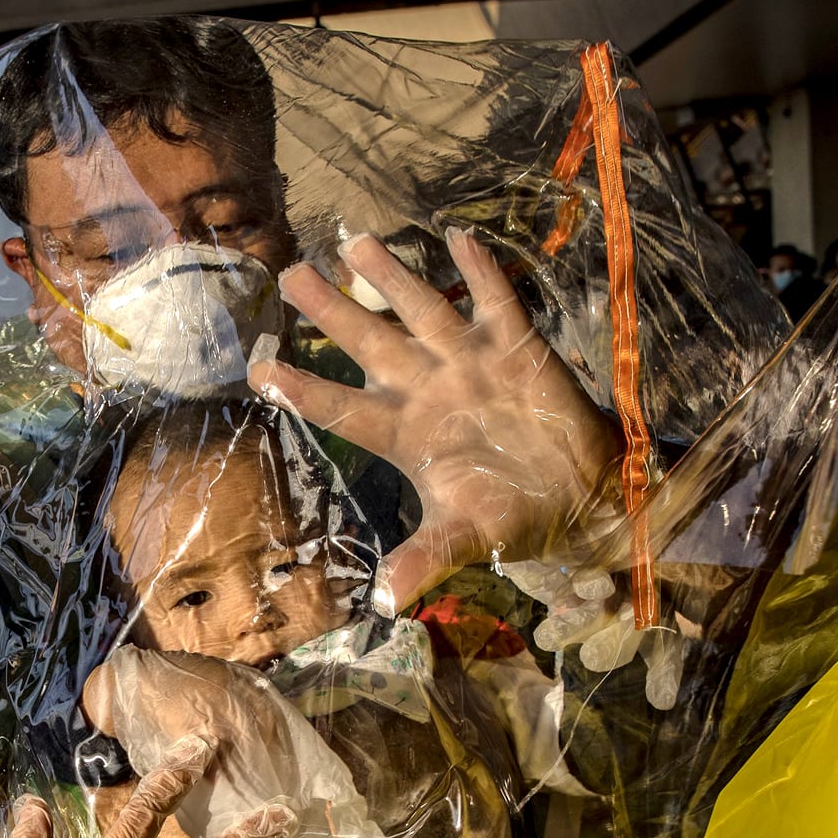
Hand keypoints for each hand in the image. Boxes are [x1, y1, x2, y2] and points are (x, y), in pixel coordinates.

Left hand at [249, 229, 626, 612]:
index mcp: (403, 434)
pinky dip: (480, 270)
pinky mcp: (515, 346)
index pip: (341, 407)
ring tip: (354, 240)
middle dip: (330, 309)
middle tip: (290, 274)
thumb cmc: (513, 516)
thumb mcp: (468, 542)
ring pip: (420, 307)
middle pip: (367, 341)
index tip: (259, 371)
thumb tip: (387, 601)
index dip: (302, 389)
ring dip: (390, 275)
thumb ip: (426, 560)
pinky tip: (458, 236)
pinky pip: (494, 299)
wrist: (578, 495)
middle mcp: (425, 388)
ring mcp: (467, 361)